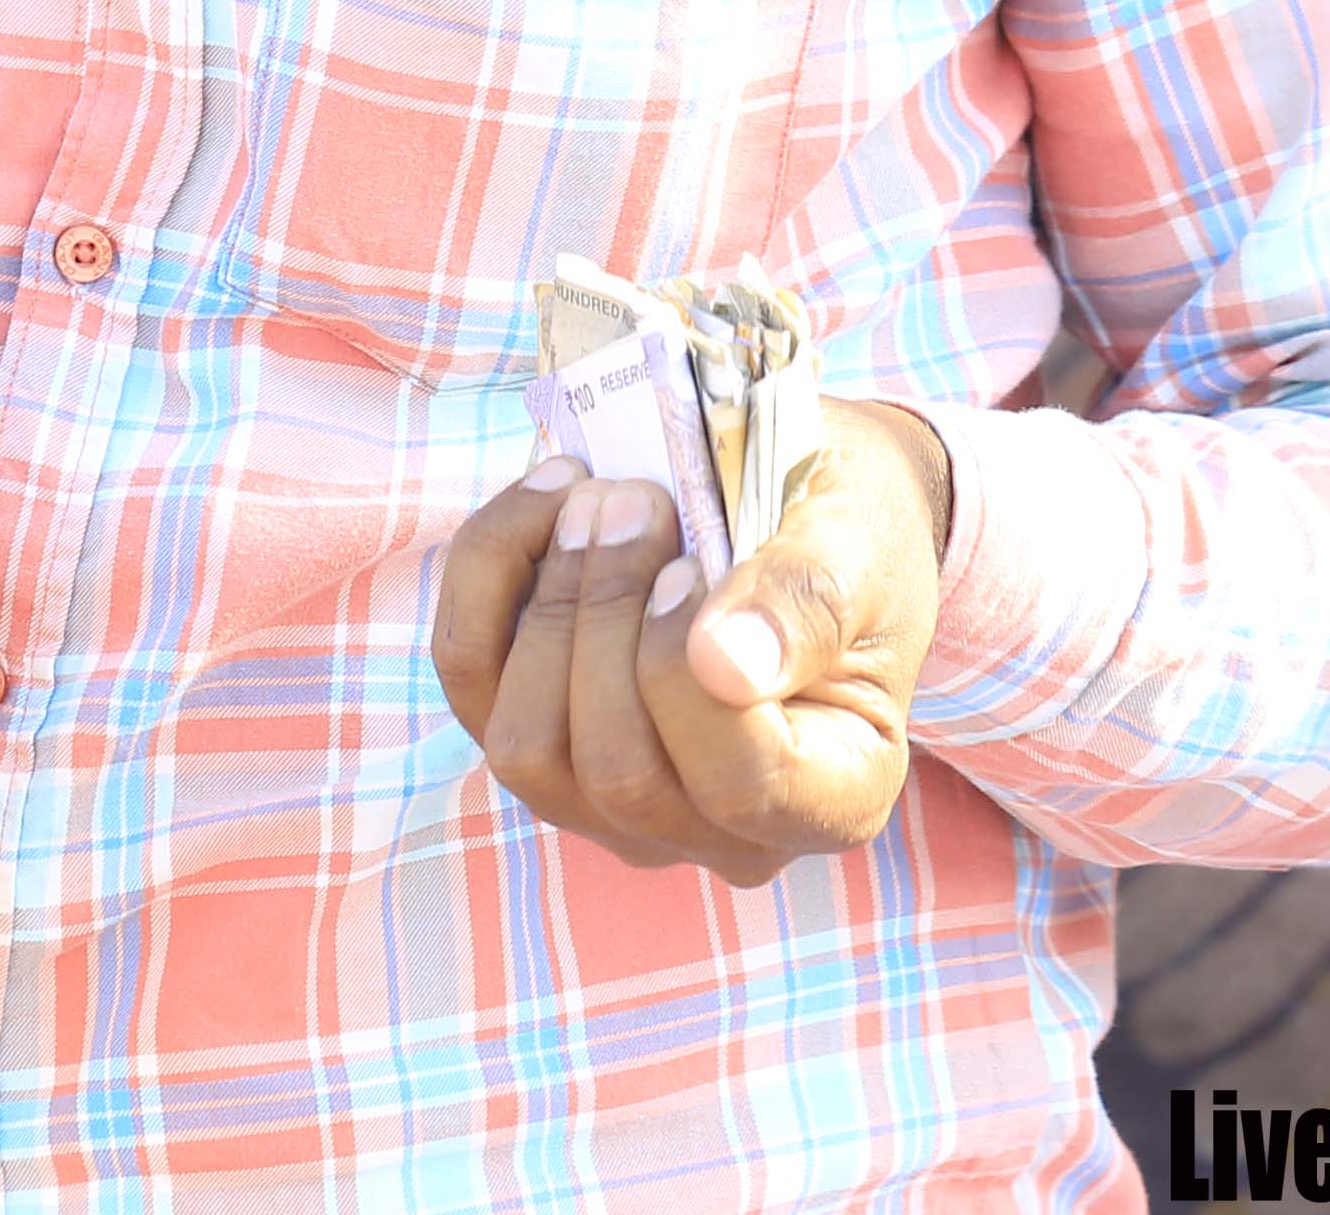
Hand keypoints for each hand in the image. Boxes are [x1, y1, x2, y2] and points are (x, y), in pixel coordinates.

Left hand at [430, 397, 949, 889]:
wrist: (808, 504)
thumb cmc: (852, 528)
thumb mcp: (858, 544)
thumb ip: (805, 602)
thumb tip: (722, 667)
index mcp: (833, 799)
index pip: (738, 786)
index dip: (686, 671)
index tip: (693, 559)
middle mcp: (720, 834)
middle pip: (616, 770)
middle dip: (604, 615)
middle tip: (635, 497)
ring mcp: (617, 806)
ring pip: (526, 747)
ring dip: (548, 601)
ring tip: (597, 496)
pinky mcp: (542, 742)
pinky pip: (471, 680)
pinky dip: (487, 576)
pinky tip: (545, 499)